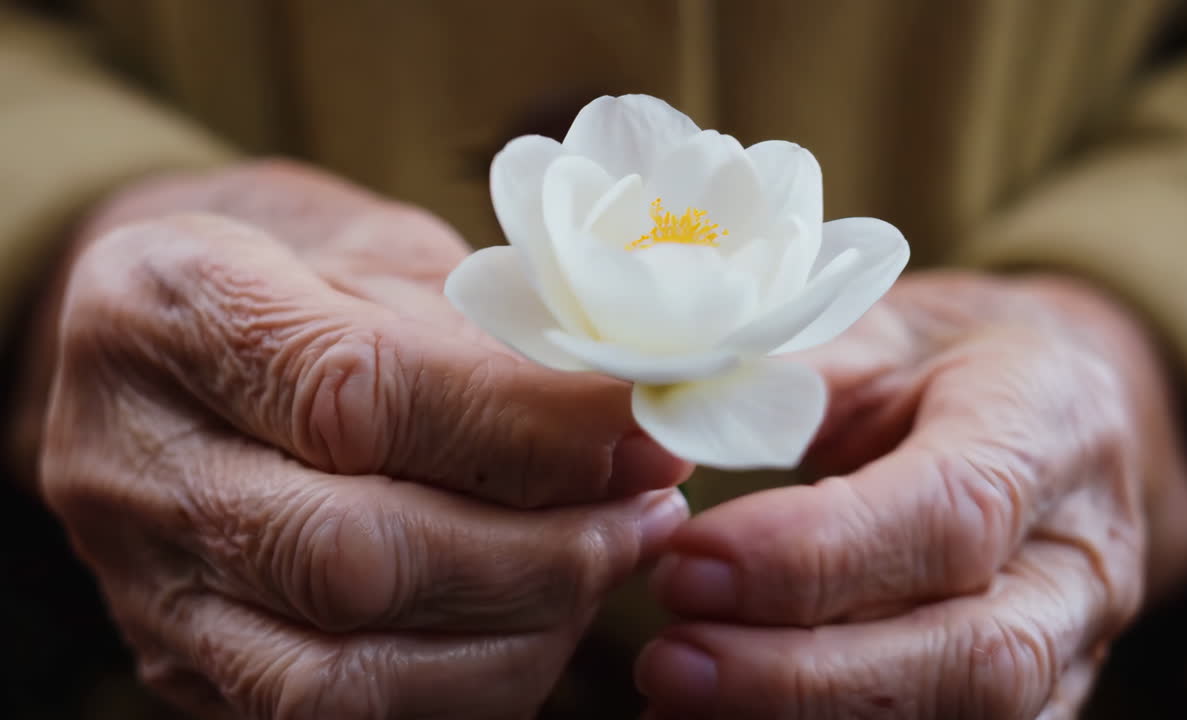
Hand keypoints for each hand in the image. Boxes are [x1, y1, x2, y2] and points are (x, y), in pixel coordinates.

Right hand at [38, 161, 690, 718]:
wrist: (167, 335)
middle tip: (651, 510)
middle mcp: (129, 463)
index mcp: (163, 309)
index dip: (527, 426)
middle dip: (540, 550)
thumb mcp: (382, 249)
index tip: (645, 422)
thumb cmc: (297, 266)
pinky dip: (470, 683)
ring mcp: (147, 584)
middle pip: (348, 556)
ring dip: (521, 630)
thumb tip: (628, 432)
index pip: (357, 396)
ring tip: (615, 558)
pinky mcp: (185, 664)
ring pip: (343, 673)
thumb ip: (485, 337)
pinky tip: (545, 618)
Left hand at [638, 272, 1186, 718]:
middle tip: (669, 658)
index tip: (690, 563)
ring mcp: (1075, 642)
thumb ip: (793, 371)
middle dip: (804, 676)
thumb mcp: (882, 327)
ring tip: (680, 699)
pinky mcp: (1047, 697)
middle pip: (970, 653)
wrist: (1062, 409)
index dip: (815, 555)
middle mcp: (1081, 556)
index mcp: (1048, 427)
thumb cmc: (955, 359)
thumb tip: (673, 416)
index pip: (951, 514)